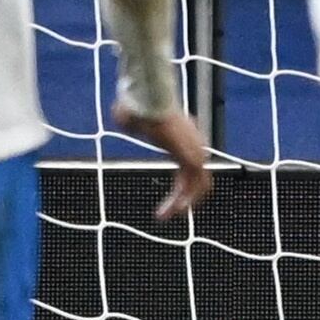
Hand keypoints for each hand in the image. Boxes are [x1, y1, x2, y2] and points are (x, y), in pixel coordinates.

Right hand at [114, 100, 213, 220]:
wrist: (147, 103)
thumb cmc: (138, 106)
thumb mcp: (134, 116)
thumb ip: (132, 121)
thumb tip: (120, 114)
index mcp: (184, 137)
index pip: (190, 168)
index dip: (182, 186)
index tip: (169, 200)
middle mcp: (195, 145)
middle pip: (197, 179)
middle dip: (183, 198)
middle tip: (165, 214)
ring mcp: (196, 151)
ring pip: (199, 185)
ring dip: (184, 203)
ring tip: (165, 216)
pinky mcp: (193, 157)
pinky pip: (197, 185)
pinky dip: (187, 199)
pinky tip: (173, 210)